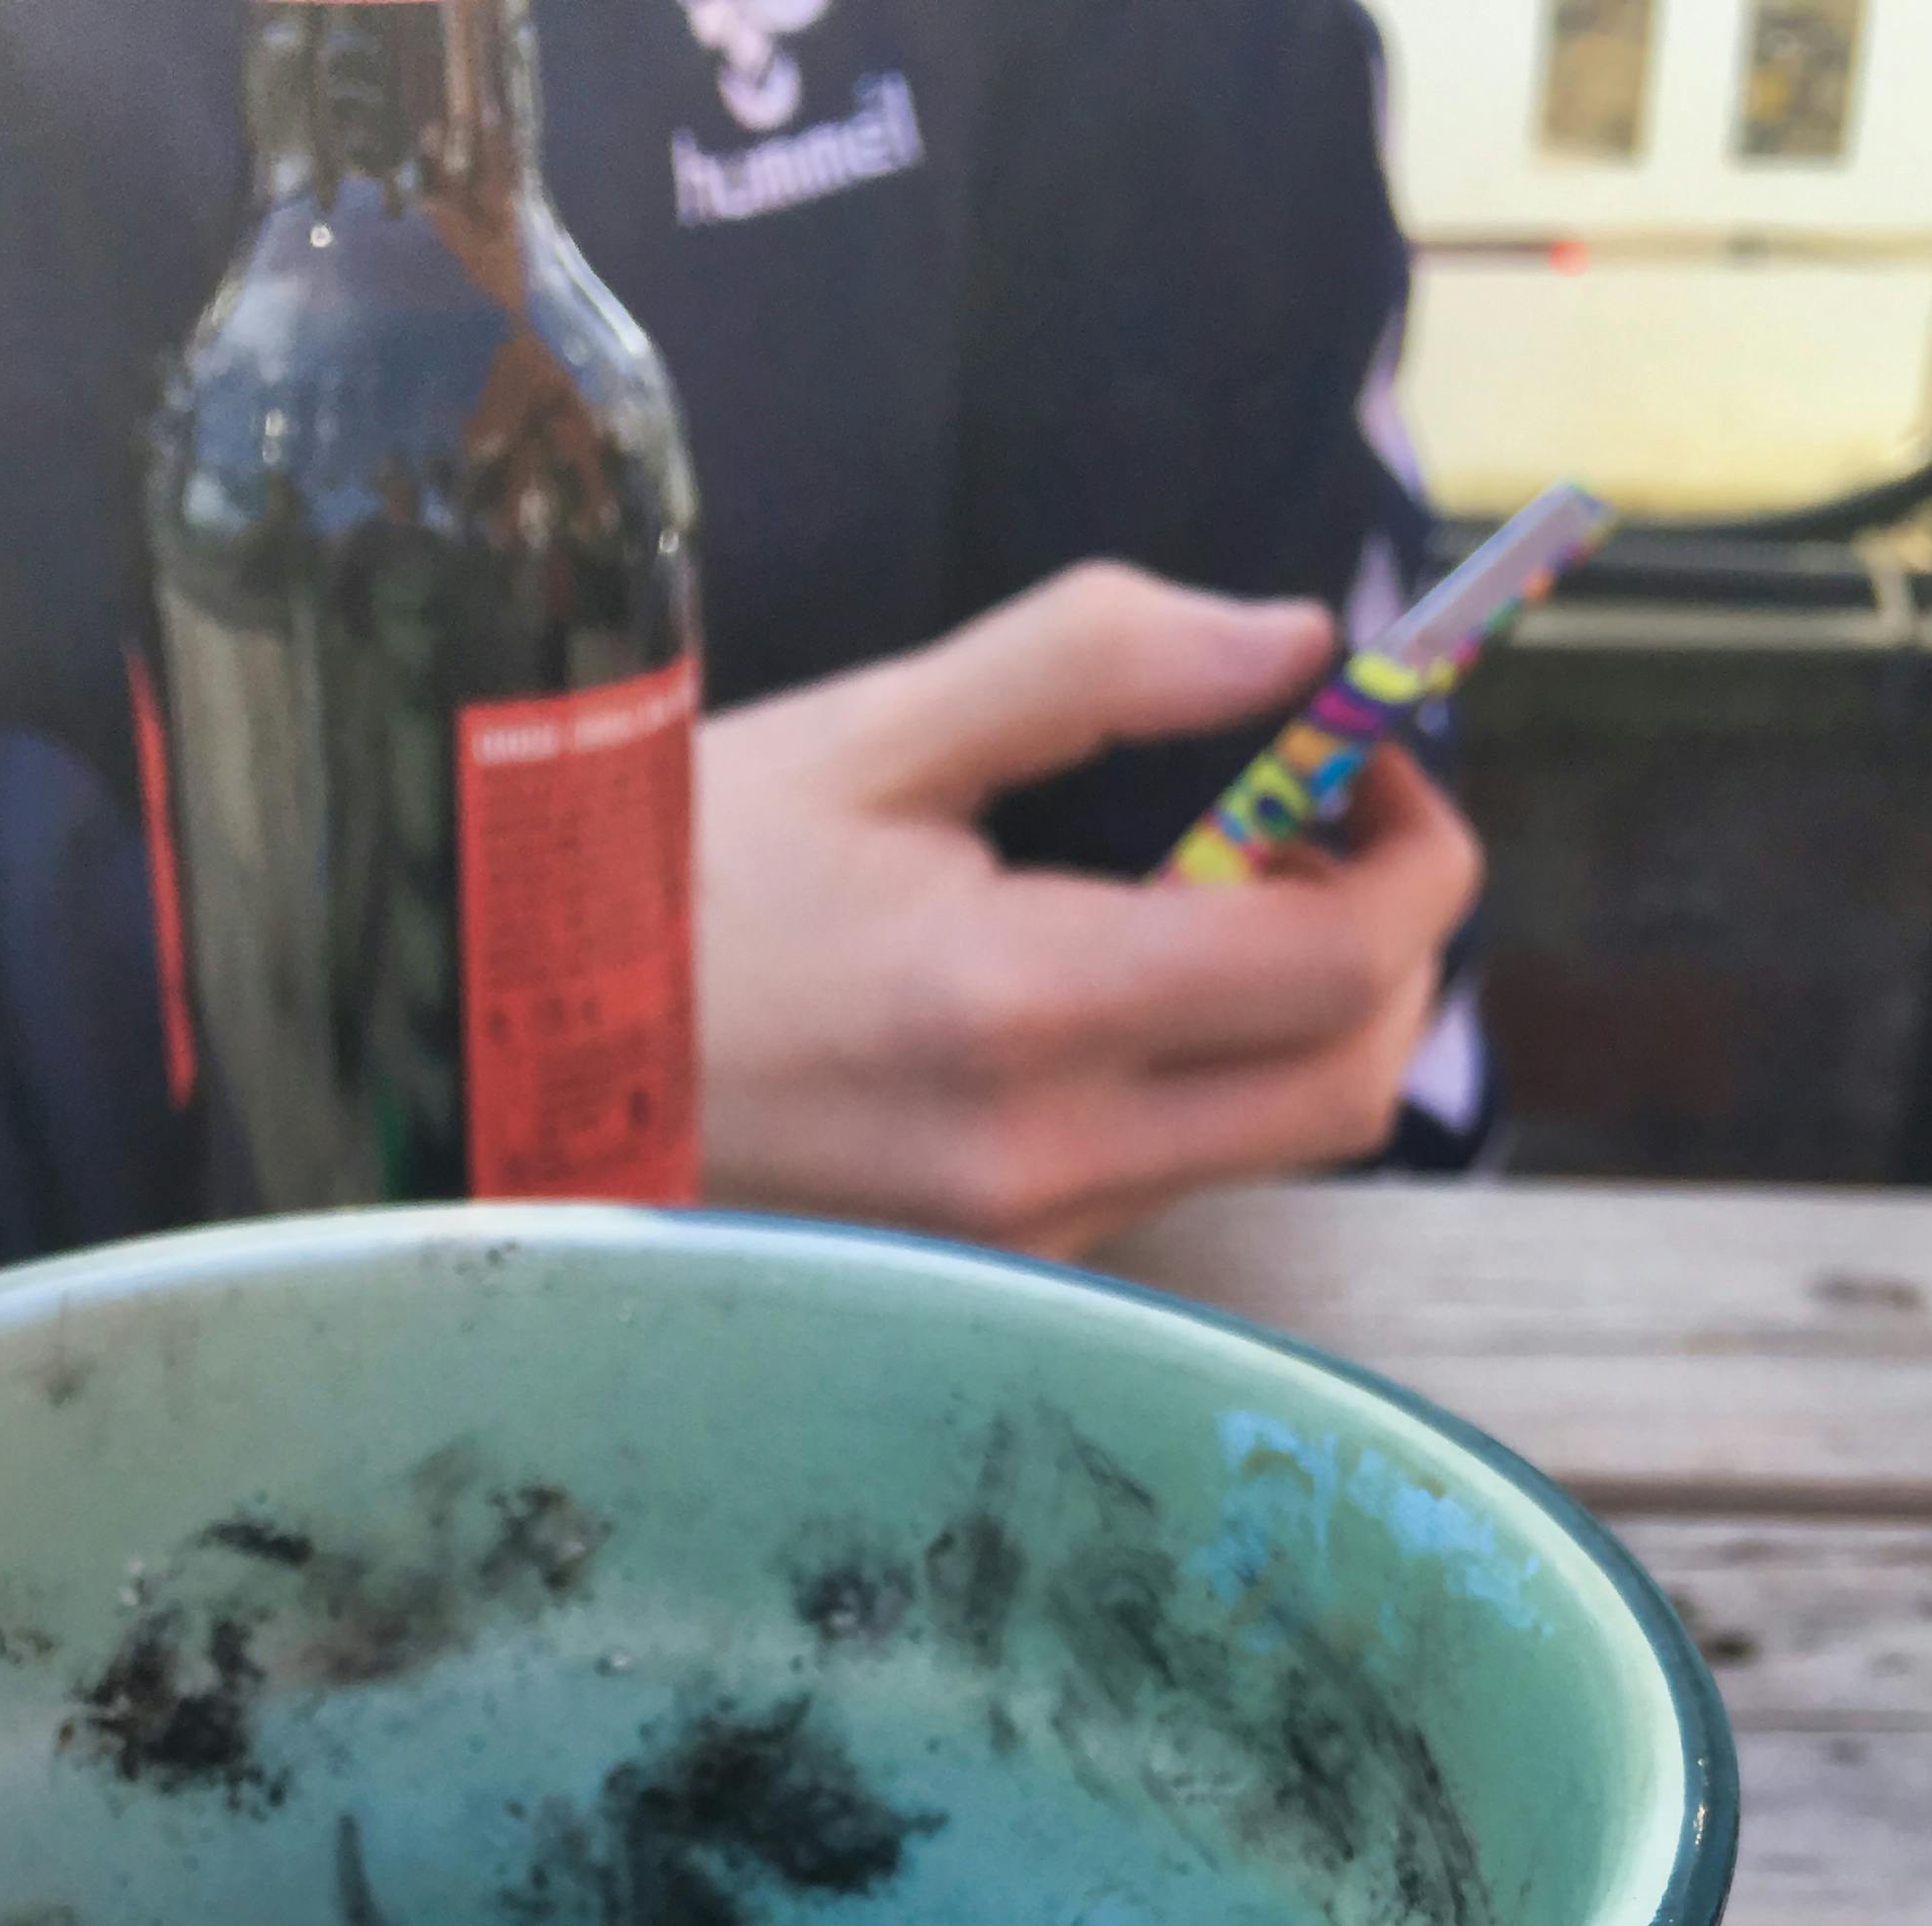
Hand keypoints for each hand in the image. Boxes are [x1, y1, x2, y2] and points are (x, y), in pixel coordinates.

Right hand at [696, 562, 1482, 1255]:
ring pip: (1272, 1138)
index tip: (1367, 764)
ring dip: (1295, 1009)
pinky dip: (1199, 1073)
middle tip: (1318, 829)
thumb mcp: (873, 730)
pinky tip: (1105, 988)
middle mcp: (1041, 1160)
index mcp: (1018, 1006)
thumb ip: (1098, 661)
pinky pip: (1173, 1175)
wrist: (515, 1073)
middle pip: (1351, 1084)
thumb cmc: (679, 883)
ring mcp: (1023, 1240)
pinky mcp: (999, 1273)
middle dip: (1391, 942)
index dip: (1416, 853)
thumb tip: (1299, 646)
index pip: (1339, 967)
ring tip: (1196, 892)